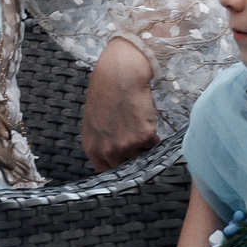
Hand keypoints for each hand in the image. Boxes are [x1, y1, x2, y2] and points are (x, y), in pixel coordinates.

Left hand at [82, 37, 161, 169]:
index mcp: (92, 148)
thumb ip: (102, 142)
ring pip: (141, 155)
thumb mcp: (95, 123)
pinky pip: (153, 143)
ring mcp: (126, 146)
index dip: (117, 166)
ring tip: (136, 123)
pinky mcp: (144, 137)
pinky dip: (153, 133)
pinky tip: (143, 117)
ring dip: (143, 144)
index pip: (106, 171)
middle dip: (131, 155)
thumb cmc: (105, 93)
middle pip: (126, 166)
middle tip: (134, 139)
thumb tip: (115, 155)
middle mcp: (108, 151)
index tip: (125, 162)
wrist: (119, 75)